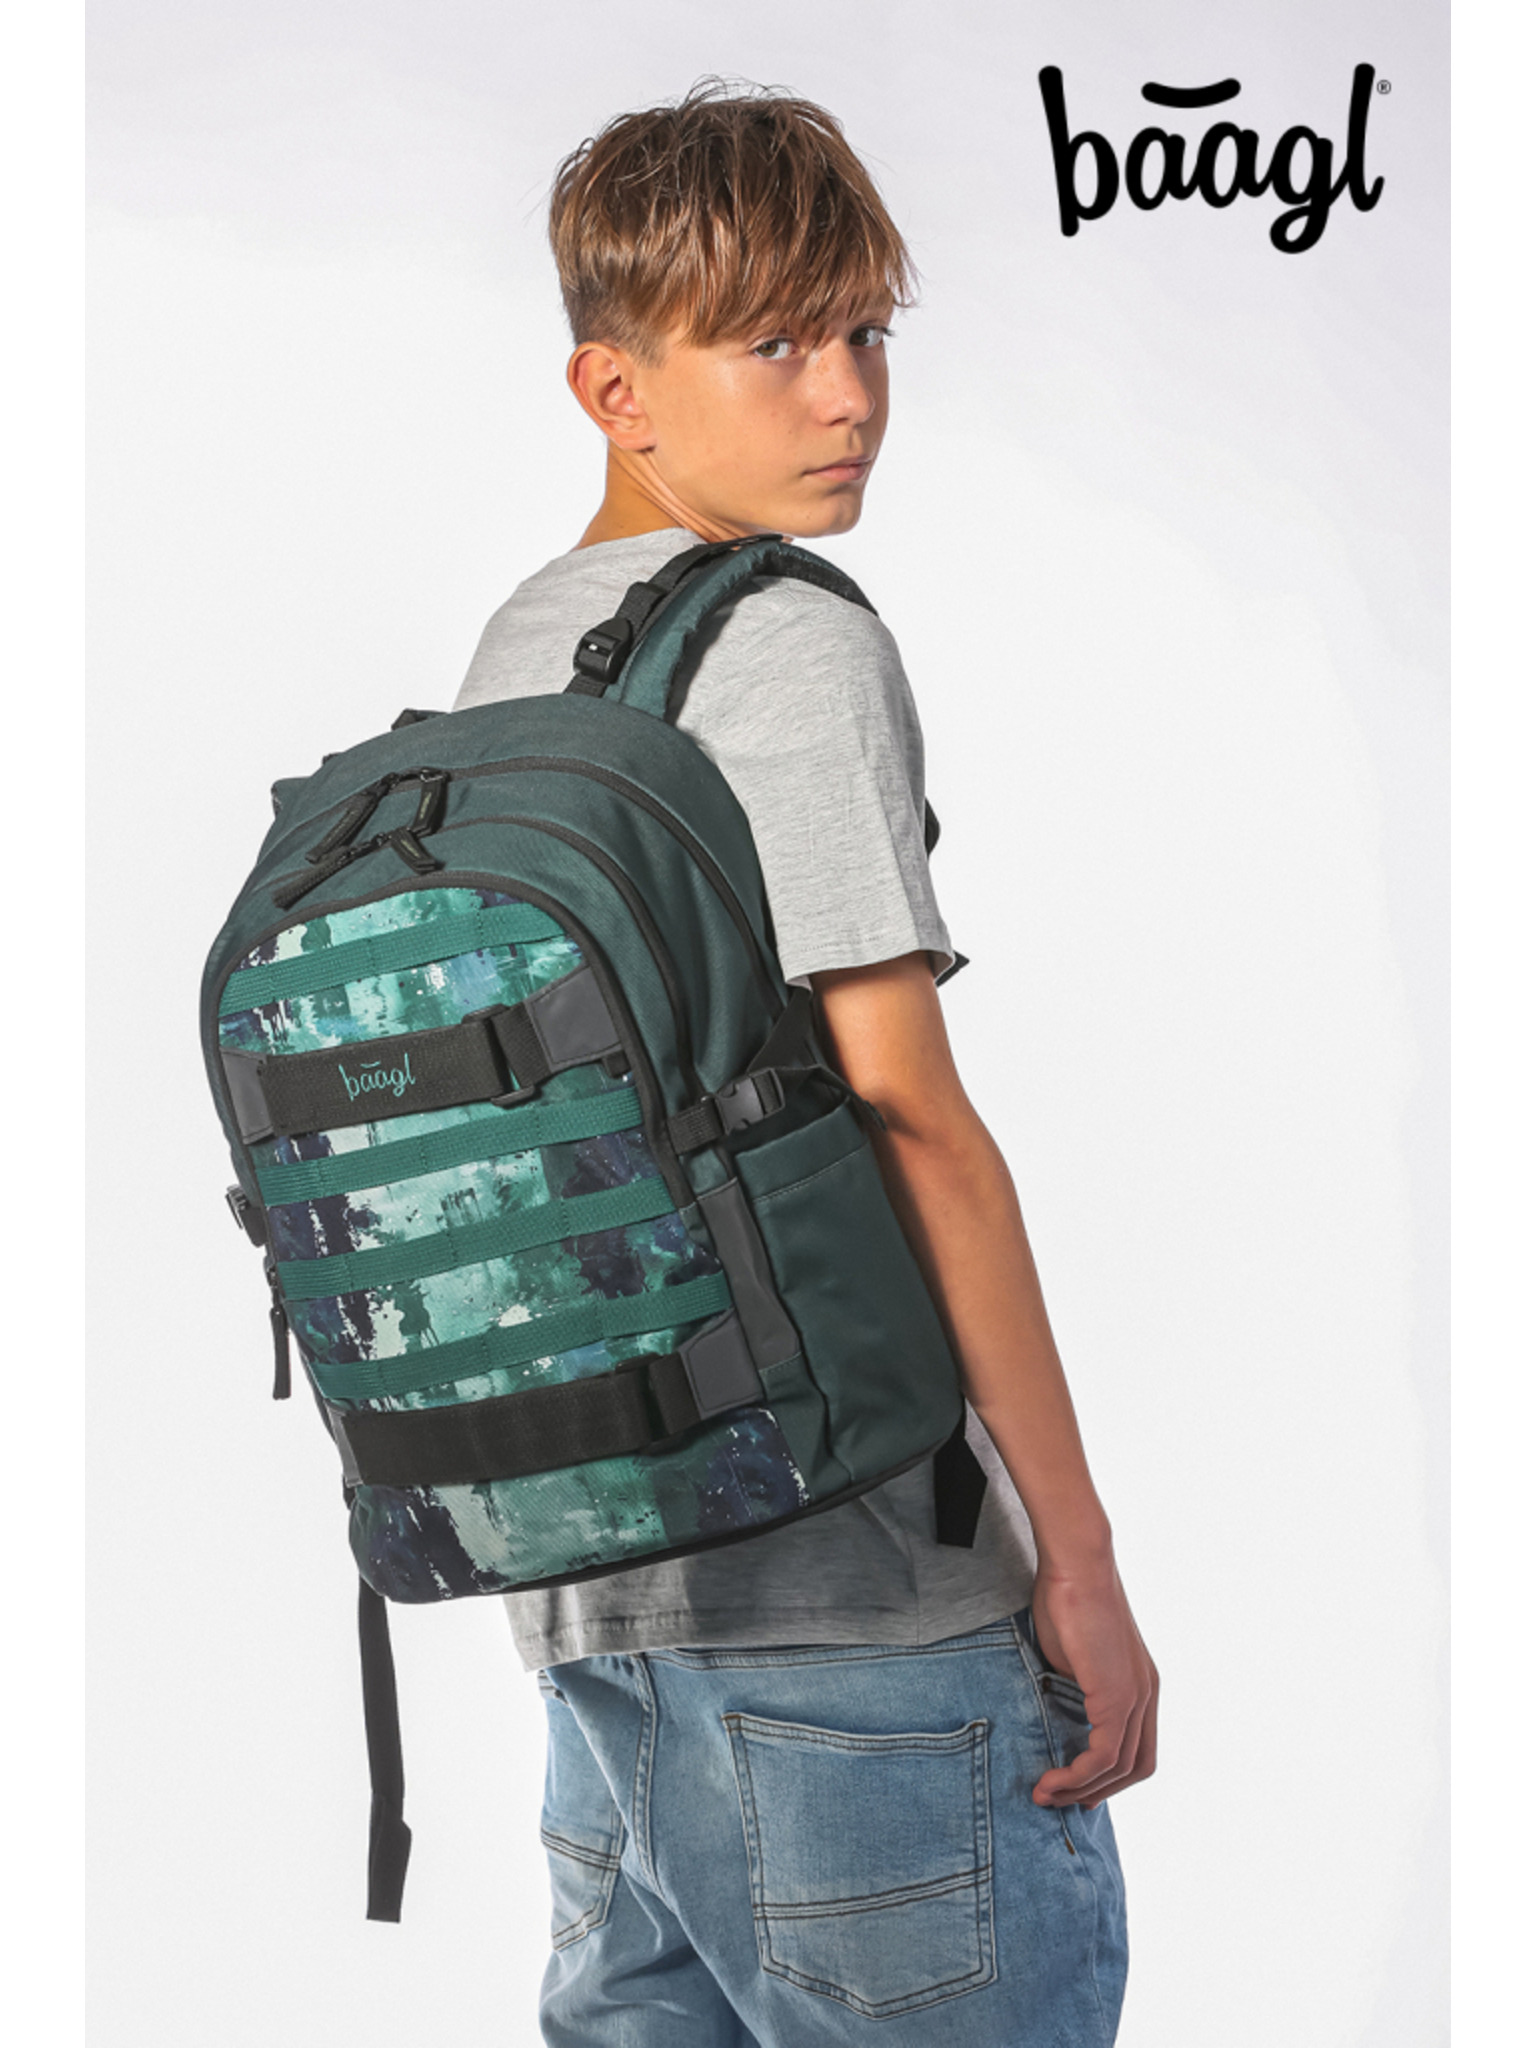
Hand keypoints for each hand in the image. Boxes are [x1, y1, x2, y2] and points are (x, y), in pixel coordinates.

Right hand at [1029, 1553, 1157, 1809]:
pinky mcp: (1118, 1695)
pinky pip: (1104, 1754)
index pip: (1137, 1746)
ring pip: (1121, 1767)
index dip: (1110, 1775)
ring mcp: (1137, 1695)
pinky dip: (1079, 1775)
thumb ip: (1072, 1689)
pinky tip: (1051, 1779)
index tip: (1076, 1785)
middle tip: (1060, 1799)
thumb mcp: (1070, 1657)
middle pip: (1138, 1767)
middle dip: (1098, 1791)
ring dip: (1081, 1789)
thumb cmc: (1066, 1599)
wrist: (1075, 1565)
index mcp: (1140, 1684)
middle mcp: (1147, 1694)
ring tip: (1045, 1794)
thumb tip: (1054, 1714)